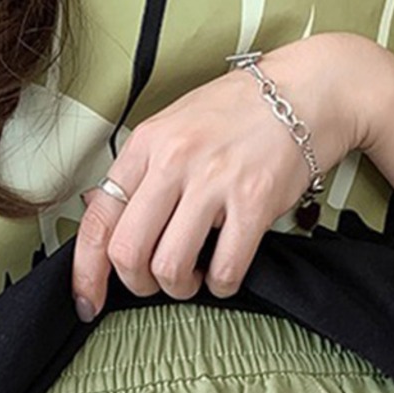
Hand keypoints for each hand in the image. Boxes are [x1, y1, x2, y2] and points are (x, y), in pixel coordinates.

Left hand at [71, 31, 375, 319]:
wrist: (307, 90)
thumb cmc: (239, 113)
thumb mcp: (175, 126)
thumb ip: (141, 170)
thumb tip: (98, 214)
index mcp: (146, 144)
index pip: (98, 218)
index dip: (86, 272)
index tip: (88, 301)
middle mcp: (174, 160)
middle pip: (128, 253)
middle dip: (138, 284)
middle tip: (158, 281)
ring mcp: (214, 181)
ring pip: (170, 268)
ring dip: (180, 288)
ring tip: (196, 275)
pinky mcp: (254, 202)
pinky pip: (224, 270)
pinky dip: (221, 285)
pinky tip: (226, 272)